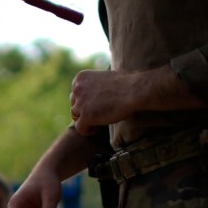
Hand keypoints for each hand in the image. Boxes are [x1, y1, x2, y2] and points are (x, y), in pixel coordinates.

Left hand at [70, 67, 195, 127]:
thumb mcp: (105, 77)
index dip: (85, 101)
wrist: (133, 90)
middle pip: (74, 105)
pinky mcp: (85, 116)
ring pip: (75, 116)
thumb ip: (95, 84)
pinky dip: (87, 131)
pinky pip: (80, 128)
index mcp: (80, 78)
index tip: (96, 106)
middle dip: (84, 111)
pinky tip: (96, 129)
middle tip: (98, 115)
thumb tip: (97, 92)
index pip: (75, 93)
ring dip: (86, 120)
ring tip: (98, 122)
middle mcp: (77, 89)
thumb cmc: (126, 82)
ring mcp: (80, 103)